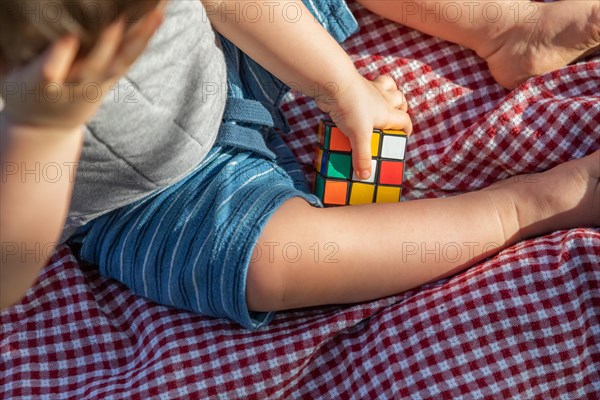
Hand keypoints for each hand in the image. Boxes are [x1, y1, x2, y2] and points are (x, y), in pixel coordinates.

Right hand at [0, 8, 163, 130]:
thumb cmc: (23, 94)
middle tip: (118, 19)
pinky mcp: (112, 78)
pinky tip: (158, 17)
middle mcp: (75, 85)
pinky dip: (144, 38)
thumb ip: (9, 54)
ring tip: (156, 14)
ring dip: (140, 37)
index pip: (50, 71)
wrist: (46, 127)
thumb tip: (3, 16)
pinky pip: (130, 57)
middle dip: (108, 41)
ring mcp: (98, 83)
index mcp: (41, 85)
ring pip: (121, 59)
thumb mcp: (8, 77)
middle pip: (95, 64)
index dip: (59, 56)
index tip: (66, 38)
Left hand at [315, 74, 411, 179]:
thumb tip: (365, 176)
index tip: (404, 137)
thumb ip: (362, 156)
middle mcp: (382, 99)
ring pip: (389, 86)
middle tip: (393, 119)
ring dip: (389, 92)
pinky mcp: (356, 84)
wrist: (335, 82)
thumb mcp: (358, 136)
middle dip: (400, 108)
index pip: (404, 121)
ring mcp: (369, 89)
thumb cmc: (351, 108)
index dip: (406, 129)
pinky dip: (368, 88)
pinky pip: (368, 84)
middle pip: (399, 99)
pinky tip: (360, 97)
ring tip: (382, 103)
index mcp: (387, 112)